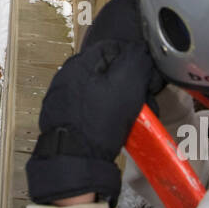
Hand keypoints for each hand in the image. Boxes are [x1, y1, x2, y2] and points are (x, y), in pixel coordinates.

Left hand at [26, 0, 164, 206]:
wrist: (74, 159)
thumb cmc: (101, 119)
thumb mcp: (127, 85)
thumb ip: (136, 60)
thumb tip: (141, 50)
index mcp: (79, 62)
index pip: (113, 48)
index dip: (134, 61)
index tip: (146, 78)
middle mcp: (66, 75)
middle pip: (106, 70)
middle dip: (127, 83)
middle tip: (142, 100)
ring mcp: (61, 97)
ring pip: (100, 90)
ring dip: (118, 100)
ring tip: (130, 116)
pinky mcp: (62, 117)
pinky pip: (90, 107)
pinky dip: (104, 113)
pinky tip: (113, 126)